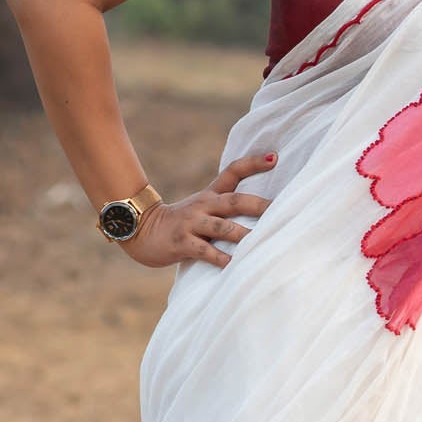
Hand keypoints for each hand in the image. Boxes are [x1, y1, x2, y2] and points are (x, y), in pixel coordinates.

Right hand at [121, 152, 275, 268]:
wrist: (140, 230)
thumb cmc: (181, 223)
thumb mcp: (202, 207)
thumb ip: (226, 206)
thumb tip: (264, 210)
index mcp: (211, 194)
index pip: (233, 171)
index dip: (254, 163)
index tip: (275, 157)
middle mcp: (204, 205)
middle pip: (235, 201)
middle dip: (259, 206)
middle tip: (281, 211)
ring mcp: (192, 223)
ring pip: (222, 228)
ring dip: (242, 236)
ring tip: (261, 243)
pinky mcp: (182, 242)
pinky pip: (203, 250)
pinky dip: (219, 257)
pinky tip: (232, 264)